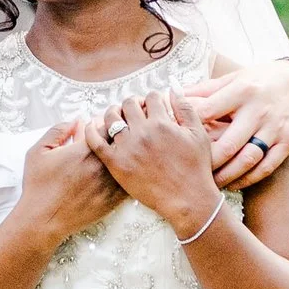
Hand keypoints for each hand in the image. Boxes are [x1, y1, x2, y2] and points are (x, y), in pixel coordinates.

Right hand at [17, 120, 125, 244]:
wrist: (43, 220)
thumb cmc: (38, 186)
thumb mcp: (39, 151)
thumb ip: (58, 130)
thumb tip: (78, 120)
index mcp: (85, 150)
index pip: (109, 125)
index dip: (109, 121)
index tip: (104, 124)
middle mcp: (101, 165)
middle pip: (123, 141)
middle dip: (121, 136)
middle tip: (116, 136)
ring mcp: (110, 183)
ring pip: (129, 161)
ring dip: (127, 155)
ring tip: (123, 153)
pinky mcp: (114, 200)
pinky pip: (130, 182)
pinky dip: (129, 175)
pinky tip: (124, 173)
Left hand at [92, 91, 221, 237]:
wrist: (187, 199)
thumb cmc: (195, 168)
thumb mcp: (198, 134)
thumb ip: (185, 109)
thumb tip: (172, 89)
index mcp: (162, 123)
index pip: (151, 97)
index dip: (152, 98)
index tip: (152, 104)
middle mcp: (142, 132)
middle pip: (129, 104)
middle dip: (133, 103)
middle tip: (135, 109)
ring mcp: (127, 148)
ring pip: (111, 118)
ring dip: (113, 112)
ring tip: (117, 116)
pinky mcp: (116, 163)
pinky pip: (95, 142)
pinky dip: (91, 130)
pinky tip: (92, 126)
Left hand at [186, 58, 288, 189]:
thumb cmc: (261, 80)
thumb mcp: (235, 78)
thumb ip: (206, 90)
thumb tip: (175, 95)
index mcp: (241, 91)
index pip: (208, 112)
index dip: (187, 127)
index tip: (172, 139)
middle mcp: (258, 111)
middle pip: (227, 144)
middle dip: (206, 162)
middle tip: (188, 173)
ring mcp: (274, 128)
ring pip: (247, 159)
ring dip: (226, 176)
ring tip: (209, 184)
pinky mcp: (287, 142)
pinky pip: (266, 166)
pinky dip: (248, 178)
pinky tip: (233, 183)